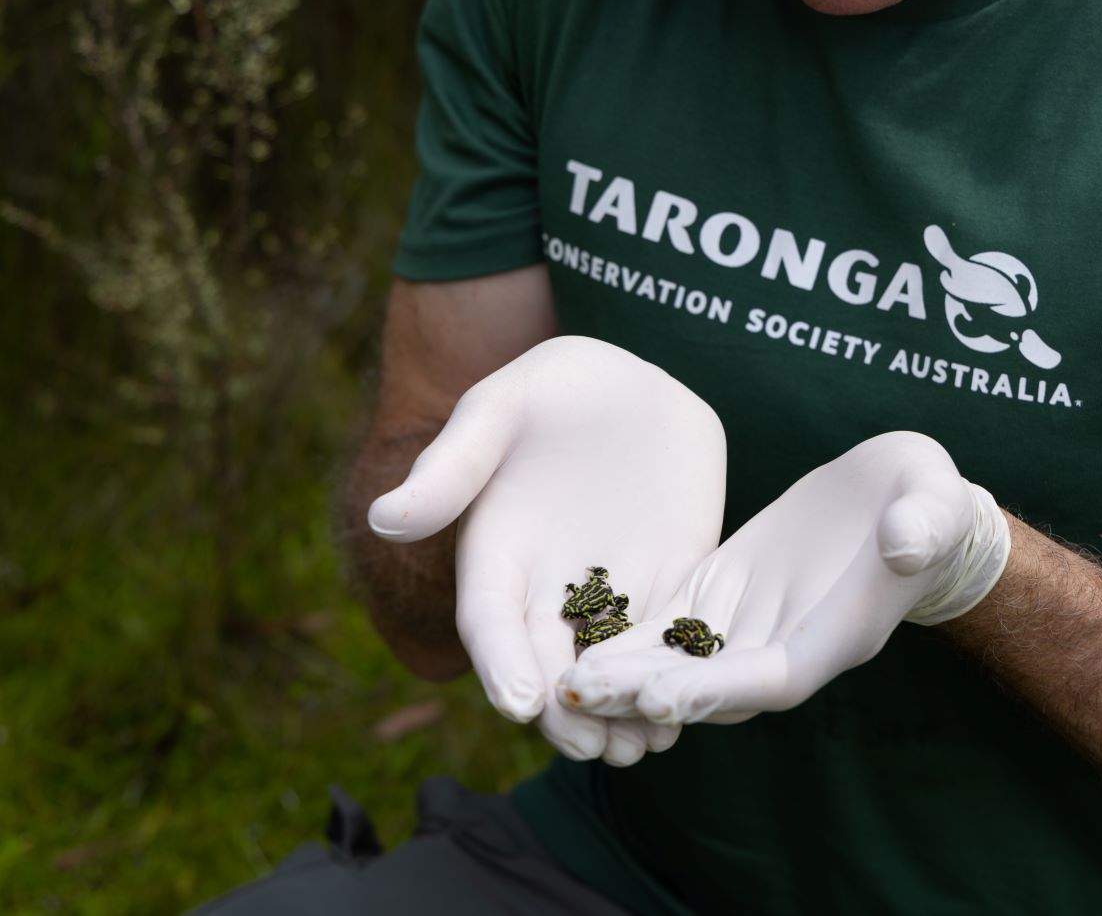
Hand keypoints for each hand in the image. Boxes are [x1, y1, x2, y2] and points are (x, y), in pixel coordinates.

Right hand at [367, 336, 725, 764]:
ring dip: (622, 712)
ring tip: (641, 748)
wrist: (631, 380)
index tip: (518, 705)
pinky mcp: (665, 580)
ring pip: (609, 667)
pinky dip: (672, 675)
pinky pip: (665, 639)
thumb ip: (451, 466)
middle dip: (566, 712)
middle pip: (547, 663)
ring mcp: (608, 588)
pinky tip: (689, 708)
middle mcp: (546, 584)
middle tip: (592, 748)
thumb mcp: (499, 411)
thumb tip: (384, 520)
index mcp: (495, 551)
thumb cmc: (550, 385)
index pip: (489, 620)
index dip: (499, 663)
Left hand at [558, 432, 1007, 728]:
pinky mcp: (721, 595)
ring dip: (624, 676)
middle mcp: (785, 643)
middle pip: (711, 686)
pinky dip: (628, 640)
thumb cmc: (928, 502)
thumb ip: (922, 523)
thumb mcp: (935, 500)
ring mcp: (749, 624)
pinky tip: (576, 641)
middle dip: (648, 693)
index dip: (719, 691)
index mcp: (839, 634)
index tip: (664, 700)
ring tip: (563, 680)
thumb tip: (904, 542)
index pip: (774, 677)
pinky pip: (669, 629)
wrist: (900, 500)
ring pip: (680, 664)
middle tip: (584, 694)